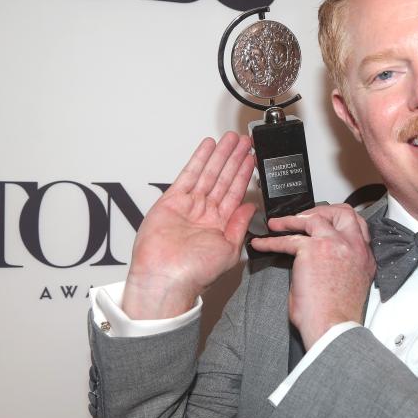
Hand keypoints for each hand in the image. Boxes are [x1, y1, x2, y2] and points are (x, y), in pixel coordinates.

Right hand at [121, 132, 256, 319]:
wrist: (166, 279)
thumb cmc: (195, 274)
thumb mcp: (229, 249)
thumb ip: (239, 225)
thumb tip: (250, 207)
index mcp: (219, 225)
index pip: (235, 192)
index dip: (244, 173)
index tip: (251, 158)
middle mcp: (204, 214)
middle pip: (223, 178)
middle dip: (234, 158)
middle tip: (243, 140)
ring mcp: (188, 206)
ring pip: (209, 173)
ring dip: (220, 155)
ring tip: (230, 138)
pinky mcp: (171, 201)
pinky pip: (188, 175)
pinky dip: (199, 160)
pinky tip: (208, 147)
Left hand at [250, 204, 374, 348]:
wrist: (333, 327)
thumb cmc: (338, 315)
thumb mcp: (348, 284)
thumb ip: (339, 266)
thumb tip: (318, 262)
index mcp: (364, 257)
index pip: (358, 227)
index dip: (340, 222)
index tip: (326, 223)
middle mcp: (352, 247)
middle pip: (342, 213)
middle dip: (321, 211)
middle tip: (304, 217)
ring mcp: (333, 244)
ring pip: (313, 218)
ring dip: (292, 219)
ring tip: (277, 224)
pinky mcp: (311, 250)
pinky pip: (287, 239)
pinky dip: (271, 241)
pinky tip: (262, 244)